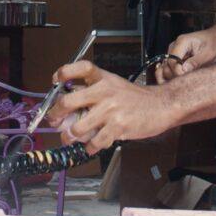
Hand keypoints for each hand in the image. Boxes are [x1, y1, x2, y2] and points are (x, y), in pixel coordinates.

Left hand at [46, 61, 177, 151]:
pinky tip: (91, 146)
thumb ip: (91, 92)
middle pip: (69, 101)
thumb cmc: (134, 98)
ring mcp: (111, 110)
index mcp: (102, 78)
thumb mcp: (113, 85)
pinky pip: (95, 142)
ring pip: (78, 128)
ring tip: (69, 138)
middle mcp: (104, 91)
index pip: (80, 68)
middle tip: (54, 121)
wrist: (161, 105)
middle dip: (55, 115)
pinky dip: (89, 147)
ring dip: (69, 137)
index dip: (64, 73)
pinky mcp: (118, 127)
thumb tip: (66, 105)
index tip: (55, 80)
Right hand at [154, 28, 215, 83]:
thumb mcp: (209, 54)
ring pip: (166, 69)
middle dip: (175, 77)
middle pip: (167, 67)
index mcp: (182, 42)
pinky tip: (183, 80)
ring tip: (185, 83)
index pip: (172, 62)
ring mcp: (174, 53)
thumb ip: (196, 62)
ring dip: (173, 78)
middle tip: (188, 83)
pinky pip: (170, 69)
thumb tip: (183, 70)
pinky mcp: (176, 58)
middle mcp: (174, 47)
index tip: (188, 80)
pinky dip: (174, 76)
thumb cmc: (215, 43)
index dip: (178, 73)